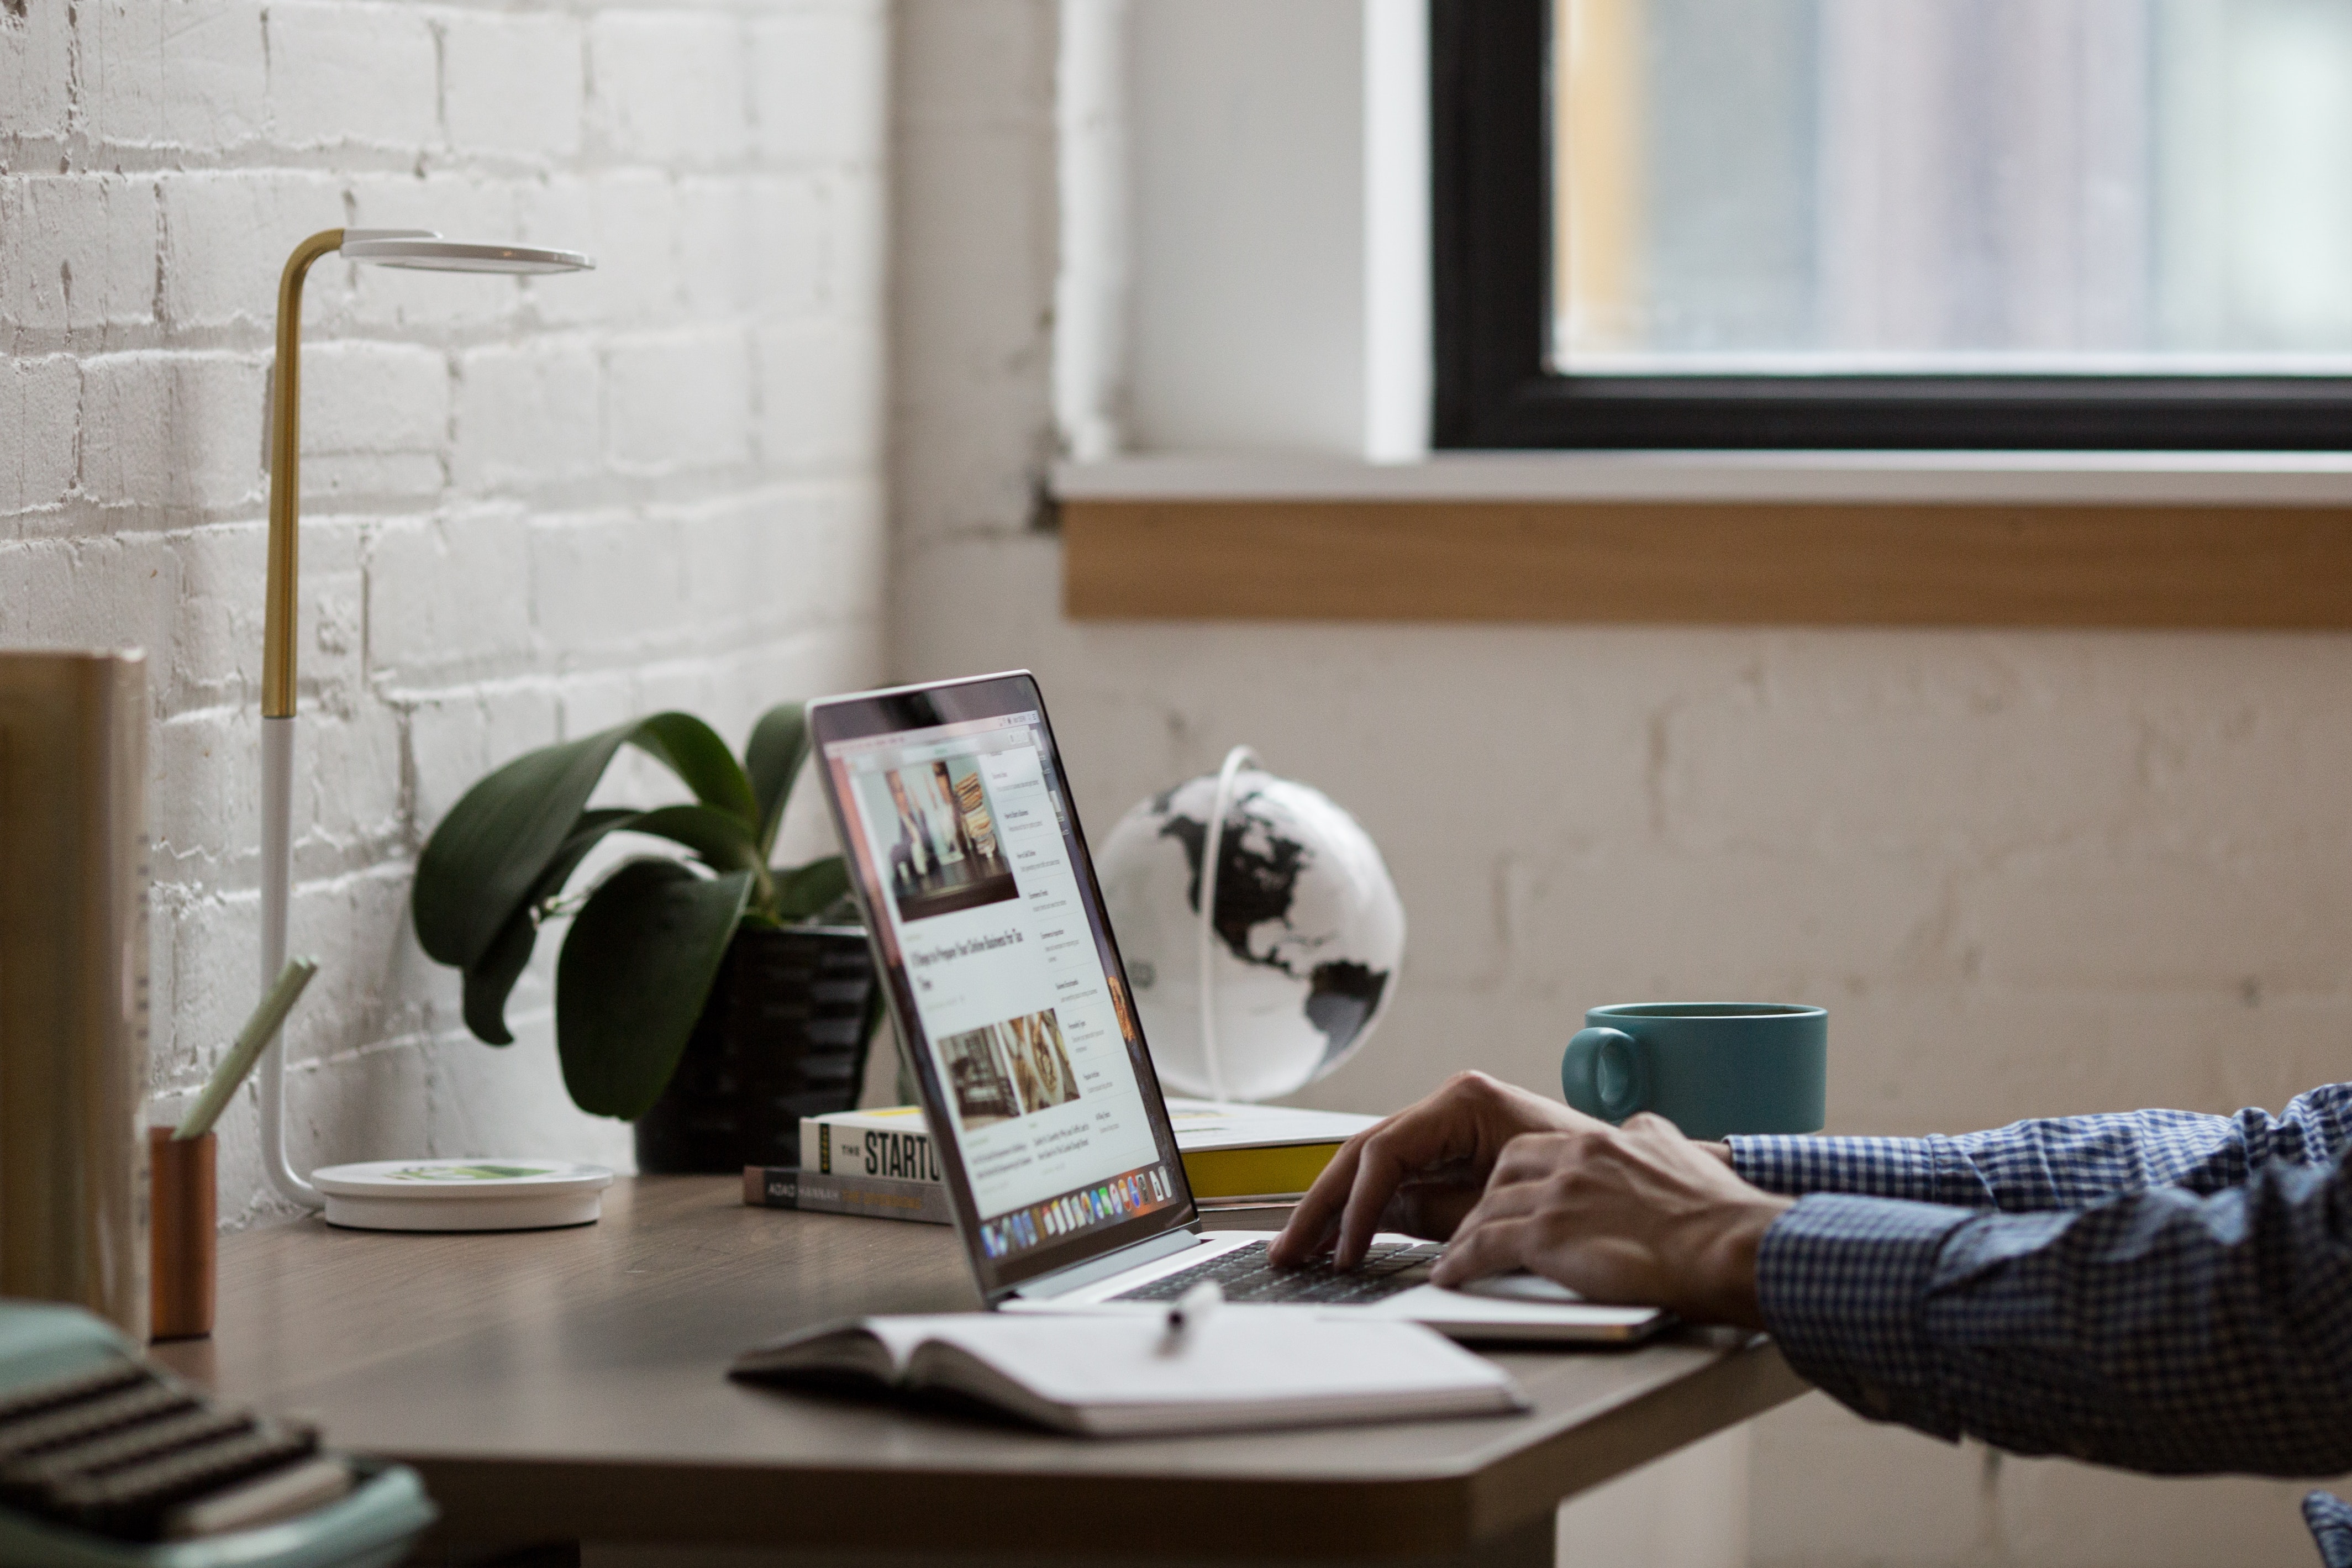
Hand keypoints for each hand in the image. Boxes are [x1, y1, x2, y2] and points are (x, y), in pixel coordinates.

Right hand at [1269, 1072, 1608, 1267]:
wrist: (1642, 1198)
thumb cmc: (1581, 1190)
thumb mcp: (1496, 1210)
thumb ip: (1430, 1216)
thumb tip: (1367, 1232)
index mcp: (1463, 1102)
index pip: (1384, 1153)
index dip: (1353, 1206)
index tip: (1341, 1253)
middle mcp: (1451, 1105)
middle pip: (1364, 1154)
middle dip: (1322, 1206)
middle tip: (1287, 1250)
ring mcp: (1448, 1127)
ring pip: (1371, 1166)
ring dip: (1333, 1209)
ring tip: (1298, 1250)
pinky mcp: (1451, 1154)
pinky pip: (1396, 1180)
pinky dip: (1366, 1211)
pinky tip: (1338, 1243)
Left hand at [1428, 1112, 1791, 1327]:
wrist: (1731, 1246)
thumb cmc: (1720, 1216)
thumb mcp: (1680, 1152)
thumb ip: (1650, 1140)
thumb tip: (1642, 1133)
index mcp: (1603, 1140)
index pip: (1537, 1149)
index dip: (1516, 1176)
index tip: (1506, 1194)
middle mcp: (1575, 1159)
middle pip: (1503, 1173)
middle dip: (1483, 1199)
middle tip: (1472, 1223)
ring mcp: (1560, 1197)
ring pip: (1488, 1209)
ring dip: (1466, 1234)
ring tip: (1453, 1255)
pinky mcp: (1550, 1237)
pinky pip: (1486, 1247)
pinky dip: (1461, 1262)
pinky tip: (1449, 1276)